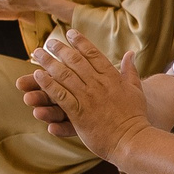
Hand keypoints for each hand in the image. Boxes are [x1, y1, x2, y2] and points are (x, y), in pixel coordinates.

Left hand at [27, 31, 149, 161]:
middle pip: (76, 61)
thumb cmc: (135, 117)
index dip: (81, 42)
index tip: (70, 33)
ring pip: (65, 75)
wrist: (132, 140)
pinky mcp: (79, 113)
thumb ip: (130, 71)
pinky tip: (38, 75)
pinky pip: (60, 95)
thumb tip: (131, 53)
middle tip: (49, 42)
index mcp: (113, 78)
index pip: (94, 54)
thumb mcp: (136, 90)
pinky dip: (48, 84)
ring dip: (49, 62)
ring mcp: (88, 98)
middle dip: (61, 49)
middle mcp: (99, 84)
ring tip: (37, 54)